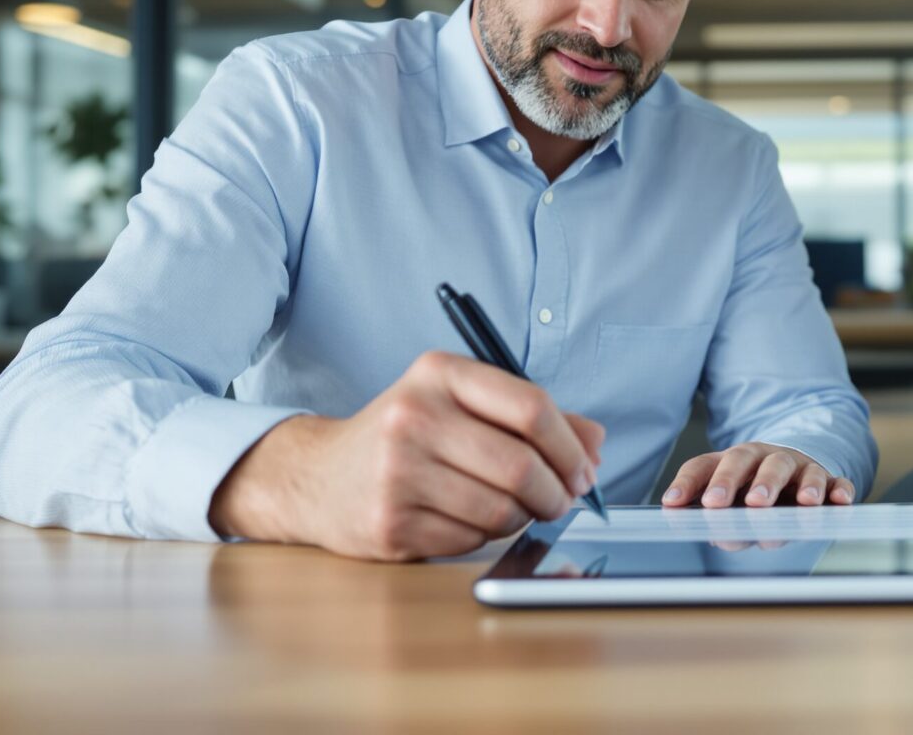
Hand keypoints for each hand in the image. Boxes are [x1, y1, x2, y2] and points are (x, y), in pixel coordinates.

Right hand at [210, 350, 603, 561]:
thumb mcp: (462, 404)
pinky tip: (468, 518)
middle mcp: (415, 417)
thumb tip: (594, 444)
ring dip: (523, 517)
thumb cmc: (406, 436)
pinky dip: (486, 535)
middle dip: (557, 492)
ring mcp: (398, 472)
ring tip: (513, 508)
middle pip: (522, 465)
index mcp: (439, 374)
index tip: (583, 469)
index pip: (531, 407)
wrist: (318, 477)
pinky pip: (471, 538)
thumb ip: (531, 416)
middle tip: (561, 501)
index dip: (570, 446)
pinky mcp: (390, 522)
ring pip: (502, 508)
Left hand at [660, 442, 854, 507]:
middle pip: (761, 462)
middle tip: (754, 504)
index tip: (690, 505)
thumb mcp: (723, 491)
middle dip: (759, 483)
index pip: (710, 465)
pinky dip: (840, 490)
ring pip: (803, 470)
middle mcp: (767, 458)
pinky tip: (840, 501)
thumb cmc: (750, 485)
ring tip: (805, 503)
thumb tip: (673, 512)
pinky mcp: (828, 481)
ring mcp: (800, 468)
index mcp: (735, 459)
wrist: (792, 468)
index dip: (696, 484)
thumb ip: (701, 502)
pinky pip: (837, 482)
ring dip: (806, 486)